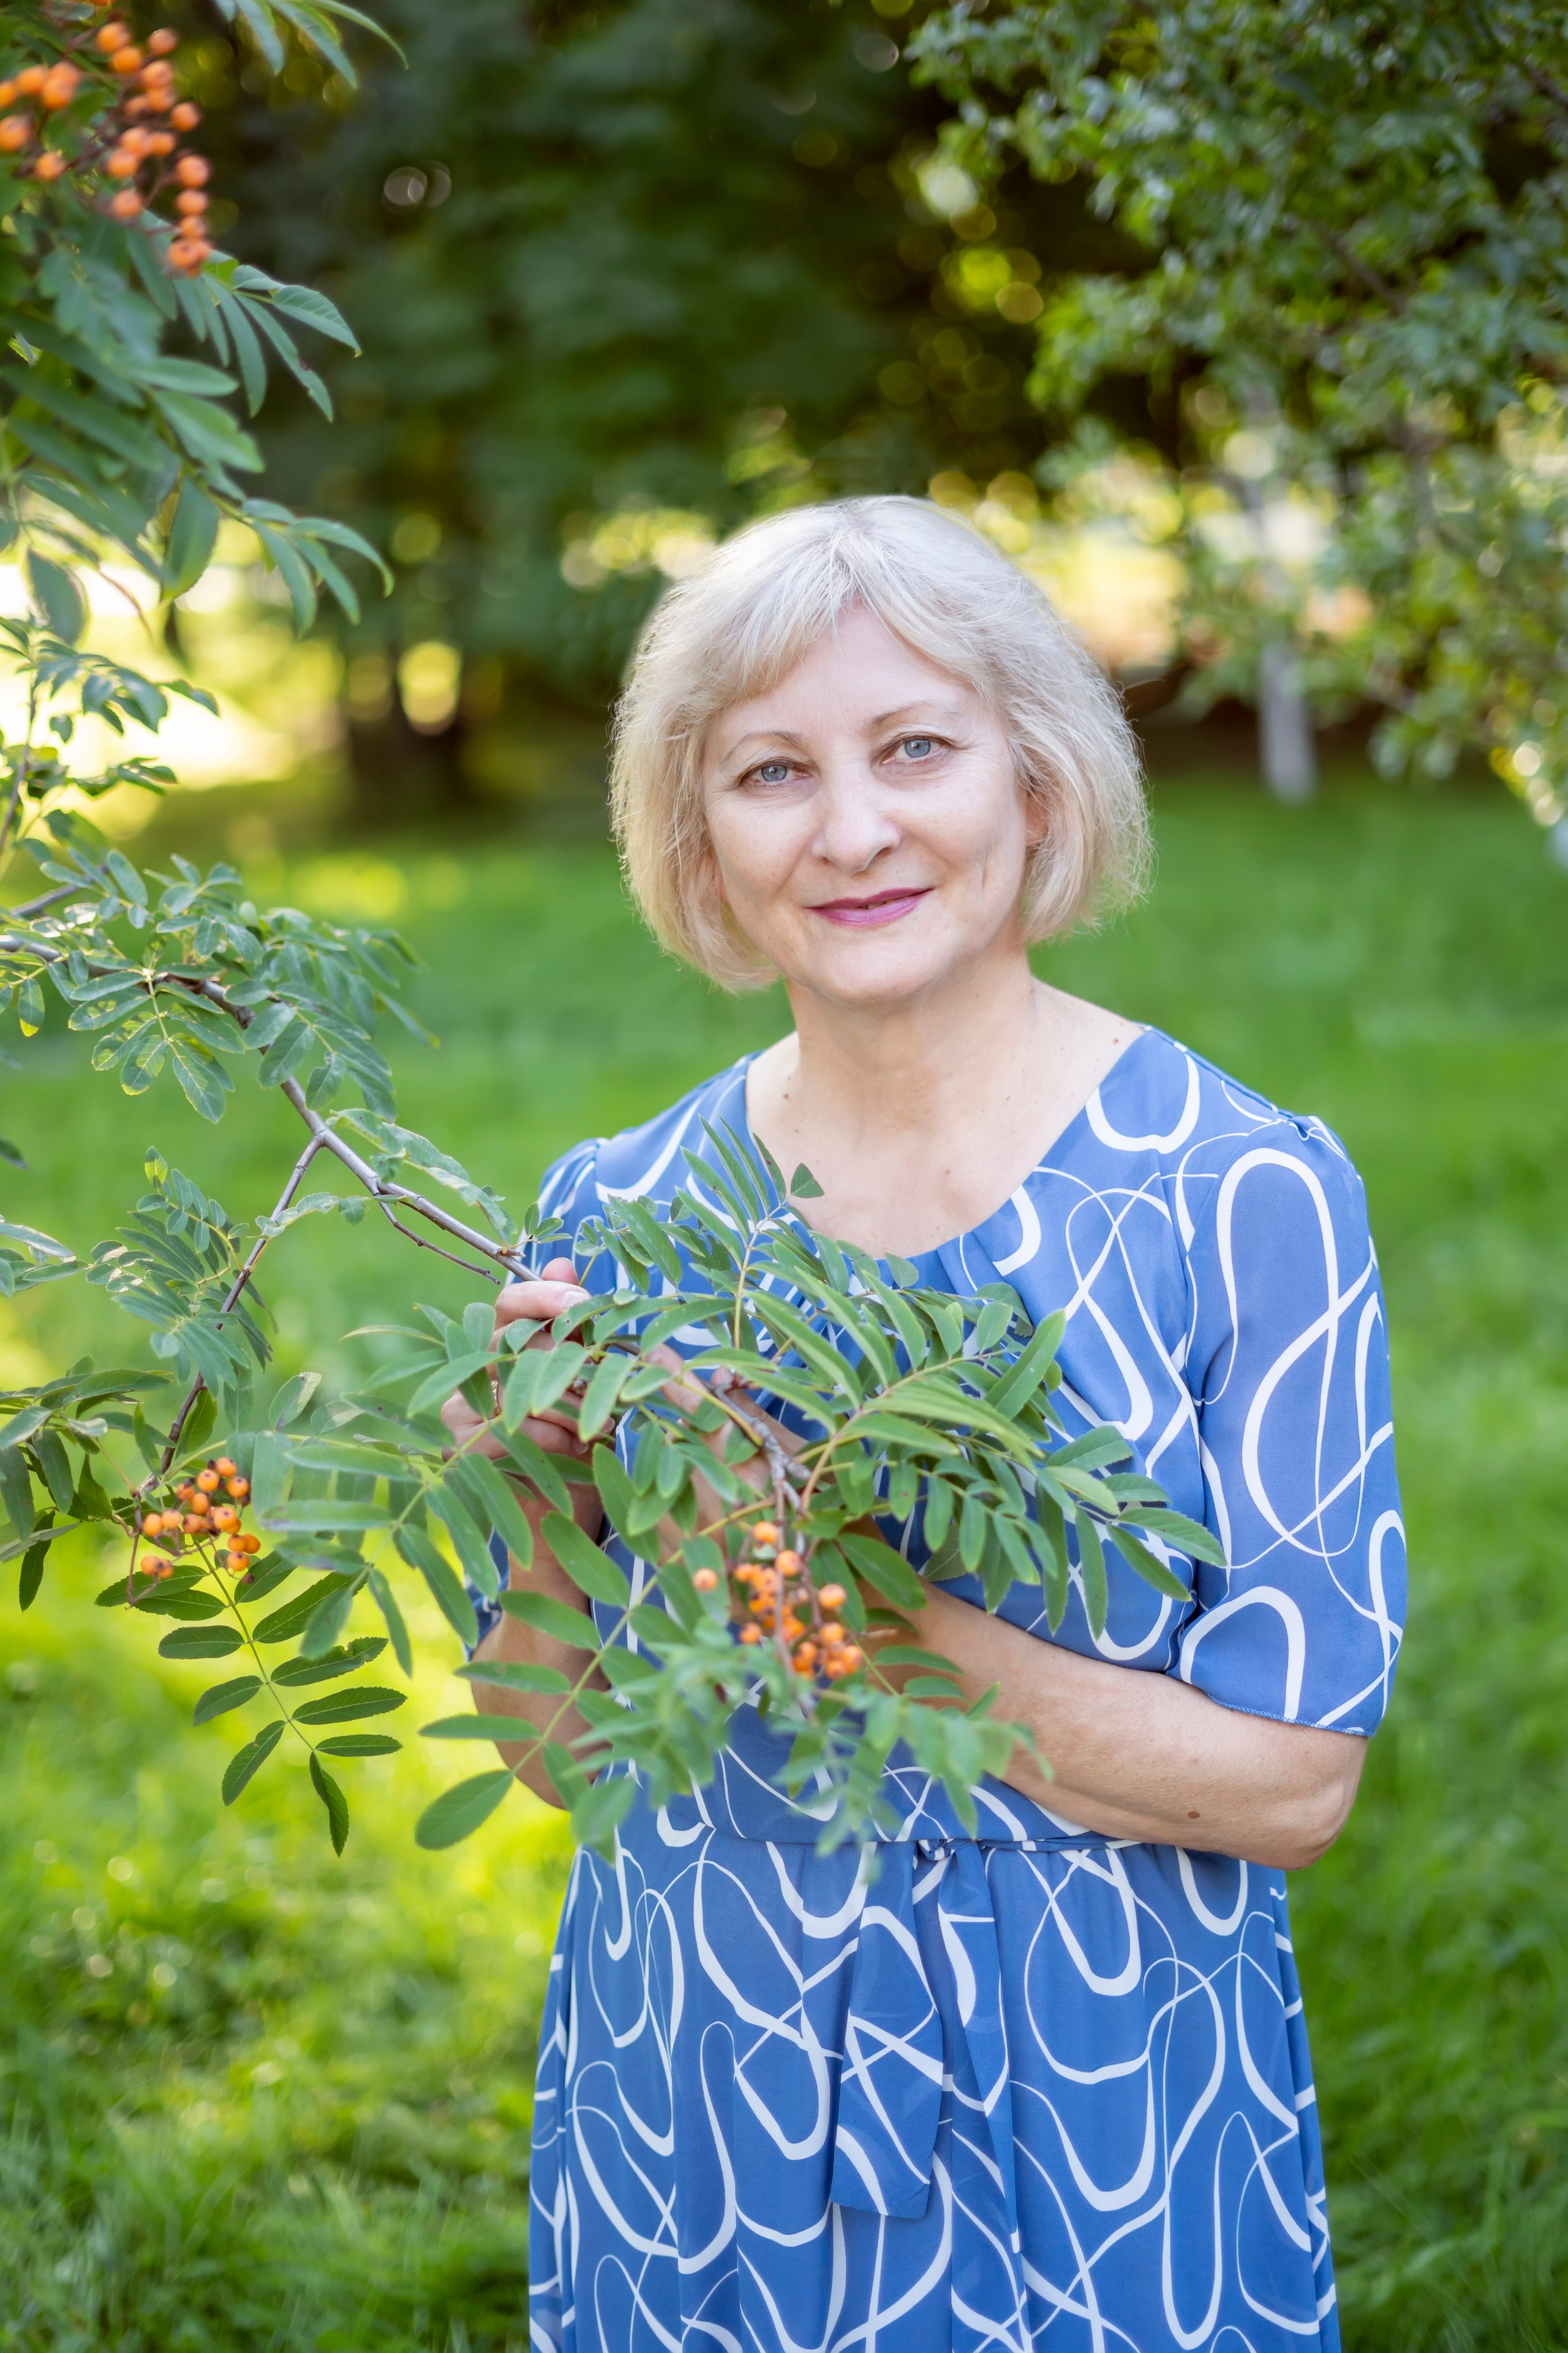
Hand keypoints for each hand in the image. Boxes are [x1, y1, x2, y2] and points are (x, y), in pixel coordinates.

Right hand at [440, 1255, 594, 1481]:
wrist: (567, 1505)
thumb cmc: (580, 1436)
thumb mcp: (589, 1377)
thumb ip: (575, 1324)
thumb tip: (562, 1260)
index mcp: (504, 1346)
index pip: (509, 1302)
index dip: (544, 1295)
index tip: (583, 1301)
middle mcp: (474, 1370)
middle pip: (516, 1341)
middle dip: (569, 1360)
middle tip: (605, 1381)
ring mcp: (460, 1407)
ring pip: (519, 1385)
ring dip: (571, 1405)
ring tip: (602, 1423)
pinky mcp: (461, 1445)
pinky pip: (513, 1427)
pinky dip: (554, 1437)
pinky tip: (574, 1449)